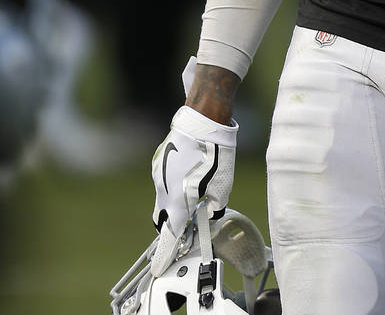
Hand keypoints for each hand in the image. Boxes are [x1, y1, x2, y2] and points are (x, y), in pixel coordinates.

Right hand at [151, 104, 237, 275]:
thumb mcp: (223, 184)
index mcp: (178, 201)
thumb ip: (214, 205)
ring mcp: (159, 174)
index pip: (169, 235)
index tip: (159, 267)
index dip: (165, 254)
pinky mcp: (159, 160)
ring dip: (174, 201)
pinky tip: (190, 172)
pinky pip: (164, 180)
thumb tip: (210, 211)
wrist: (202, 118)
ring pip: (163, 197)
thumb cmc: (215, 152)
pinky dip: (173, 184)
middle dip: (171, 226)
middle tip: (186, 225)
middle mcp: (163, 189)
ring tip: (195, 191)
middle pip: (162, 218)